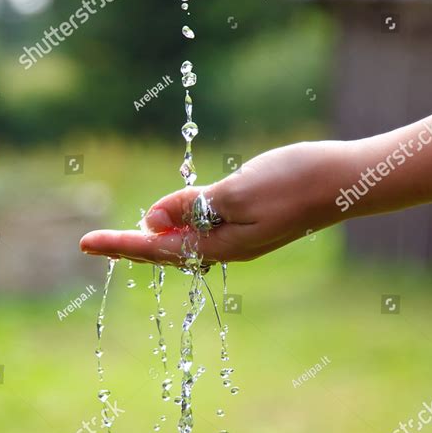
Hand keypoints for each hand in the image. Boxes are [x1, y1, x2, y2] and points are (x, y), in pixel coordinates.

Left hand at [79, 141, 349, 264]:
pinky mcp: (251, 223)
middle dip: (129, 244)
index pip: (157, 248)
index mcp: (221, 246)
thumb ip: (192, 207)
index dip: (120, 242)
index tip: (86, 242)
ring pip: (184, 242)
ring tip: (123, 237)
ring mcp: (240, 238)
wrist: (345, 181)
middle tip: (93, 242)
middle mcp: (227, 248)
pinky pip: (204, 230)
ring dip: (151, 239)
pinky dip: (179, 226)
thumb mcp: (236, 191)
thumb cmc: (294, 181)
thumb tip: (150, 219)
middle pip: (166, 251)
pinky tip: (172, 221)